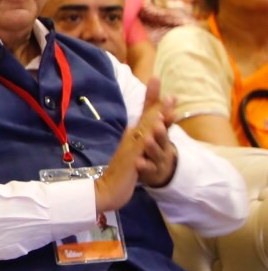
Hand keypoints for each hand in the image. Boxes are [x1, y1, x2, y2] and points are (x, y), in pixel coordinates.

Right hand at [94, 80, 171, 210]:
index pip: (144, 116)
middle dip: (155, 99)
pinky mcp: (133, 159)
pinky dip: (150, 136)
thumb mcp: (130, 156)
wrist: (104, 191)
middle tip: (158, 79)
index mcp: (132, 138)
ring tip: (167, 100)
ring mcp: (132, 148)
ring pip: (147, 128)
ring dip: (158, 113)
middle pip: (146, 117)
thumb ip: (135, 144)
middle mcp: (131, 139)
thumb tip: (136, 130)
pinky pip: (144, 145)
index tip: (155, 82)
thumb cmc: (118, 175)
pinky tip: (158, 127)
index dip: (151, 100)